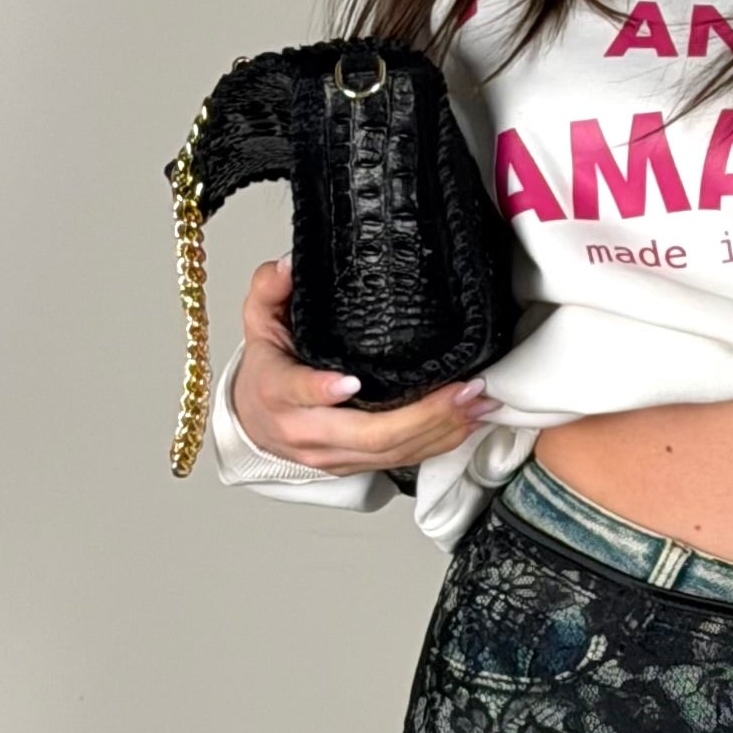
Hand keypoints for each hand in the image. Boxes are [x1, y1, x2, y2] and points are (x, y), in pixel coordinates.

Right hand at [230, 257, 492, 470]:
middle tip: (462, 390)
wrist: (254, 423)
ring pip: (392, 452)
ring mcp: (334, 456)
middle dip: (421, 416)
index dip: (322, 390)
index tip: (352, 382)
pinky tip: (468, 424)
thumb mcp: (258, 322)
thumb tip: (288, 266)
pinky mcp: (356, 466)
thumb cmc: (265, 372)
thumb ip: (269, 289)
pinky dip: (439, 443)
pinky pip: (402, 460)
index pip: (298, 393)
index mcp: (277, 392)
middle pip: (367, 434)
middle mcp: (306, 432)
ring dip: (441, 430)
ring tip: (478, 404)